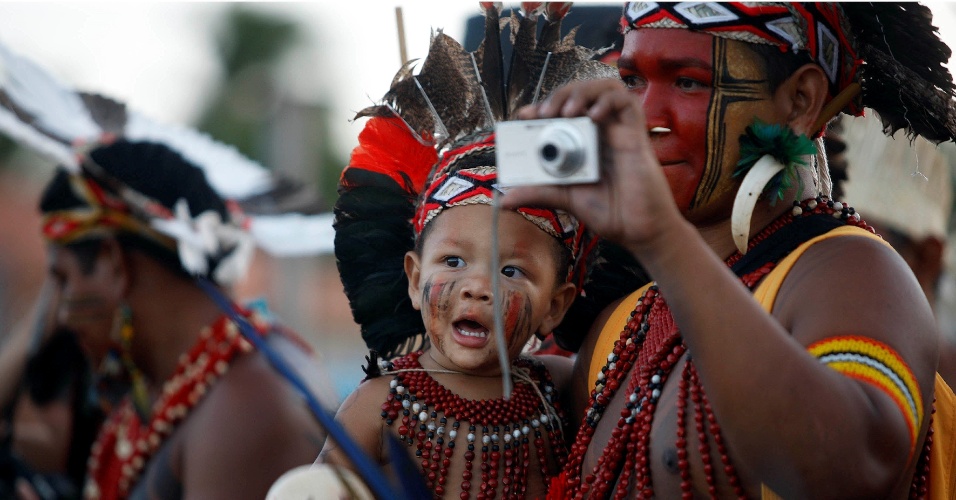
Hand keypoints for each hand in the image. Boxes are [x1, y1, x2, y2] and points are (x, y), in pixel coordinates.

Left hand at [502, 79, 683, 254]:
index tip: (522, 116)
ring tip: (566, 111)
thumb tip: (503, 200)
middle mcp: (600, 132)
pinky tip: (593, 116)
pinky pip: (625, 101)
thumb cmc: (611, 212)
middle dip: (558, 97)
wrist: (640, 231)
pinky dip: (607, 101)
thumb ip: (539, 193)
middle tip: (542, 113)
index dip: (541, 107)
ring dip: (581, 92)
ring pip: (602, 89)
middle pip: (579, 95)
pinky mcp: (636, 134)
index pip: (561, 113)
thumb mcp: (566, 198)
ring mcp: (618, 130)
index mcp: (583, 143)